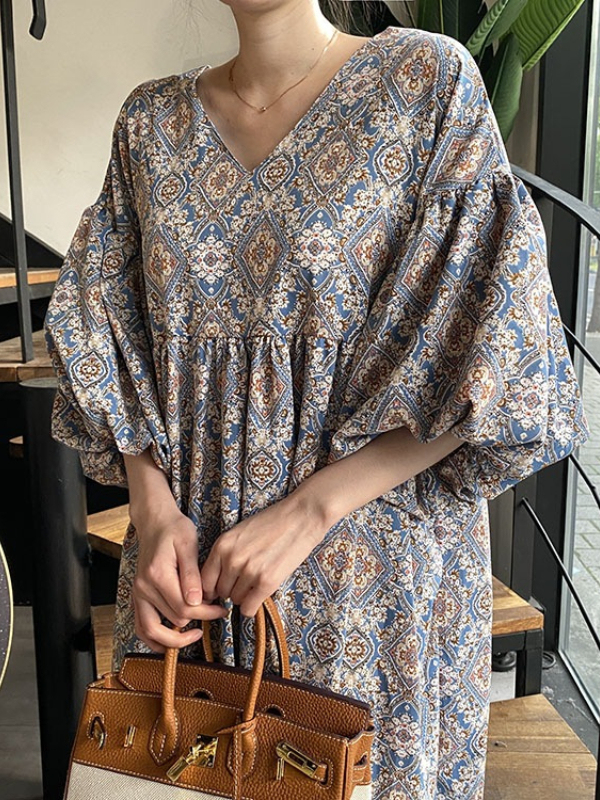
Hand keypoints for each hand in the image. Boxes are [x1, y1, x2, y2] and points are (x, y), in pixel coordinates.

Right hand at [132, 508, 228, 651]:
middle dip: (198, 621)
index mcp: (157, 575)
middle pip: (173, 620)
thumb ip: (191, 574)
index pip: (185, 608)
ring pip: (152, 631)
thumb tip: (197, 601)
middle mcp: (143, 588)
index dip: (206, 613)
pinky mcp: (138, 597)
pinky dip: (154, 639)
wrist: (155, 522)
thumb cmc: (174, 529)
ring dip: (174, 639)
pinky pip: (141, 627)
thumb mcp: (188, 544)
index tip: (221, 609)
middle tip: (216, 613)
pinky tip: (171, 641)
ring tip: (196, 634)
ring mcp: (138, 594)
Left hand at [200, 491, 328, 616]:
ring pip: (235, 600)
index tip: (220, 589)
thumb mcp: (239, 533)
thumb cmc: (272, 523)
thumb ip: (225, 554)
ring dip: (245, 596)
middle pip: (221, 592)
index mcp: (222, 545)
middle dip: (231, 590)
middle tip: (246, 582)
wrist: (301, 516)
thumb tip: (216, 582)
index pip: (204, 580)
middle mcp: (231, 559)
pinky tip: (261, 594)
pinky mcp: (267, 582)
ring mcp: (249, 571)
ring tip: (259, 580)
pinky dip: (253, 606)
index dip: (212, 588)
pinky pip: (249, 608)